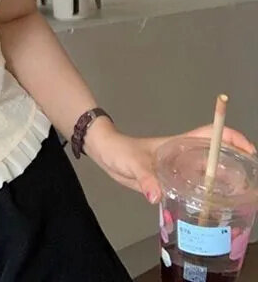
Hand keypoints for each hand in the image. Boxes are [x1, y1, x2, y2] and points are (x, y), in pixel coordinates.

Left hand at [82, 118, 256, 203]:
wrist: (104, 153)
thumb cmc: (119, 150)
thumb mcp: (132, 162)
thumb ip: (144, 178)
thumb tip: (156, 196)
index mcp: (179, 145)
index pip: (211, 135)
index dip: (232, 138)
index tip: (249, 152)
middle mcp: (183, 156)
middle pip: (216, 156)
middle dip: (236, 166)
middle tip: (249, 186)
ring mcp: (178, 169)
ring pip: (208, 174)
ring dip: (224, 184)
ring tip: (237, 201)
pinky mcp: (170, 183)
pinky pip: (194, 189)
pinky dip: (205, 198)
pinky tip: (212, 212)